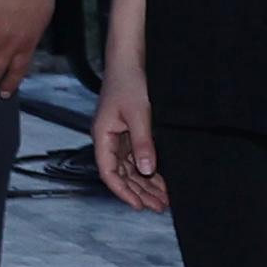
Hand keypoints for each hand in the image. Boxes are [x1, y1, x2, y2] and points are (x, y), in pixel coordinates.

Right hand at [90, 65, 167, 211]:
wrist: (130, 60)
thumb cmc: (129, 82)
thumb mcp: (139, 114)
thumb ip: (143, 142)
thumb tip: (145, 169)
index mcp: (103, 135)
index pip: (109, 172)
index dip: (123, 191)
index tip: (138, 205)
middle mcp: (109, 139)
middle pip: (122, 174)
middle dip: (139, 191)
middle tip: (158, 206)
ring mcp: (120, 135)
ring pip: (131, 167)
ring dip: (146, 183)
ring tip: (163, 198)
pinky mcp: (131, 131)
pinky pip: (138, 156)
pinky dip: (149, 169)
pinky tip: (161, 179)